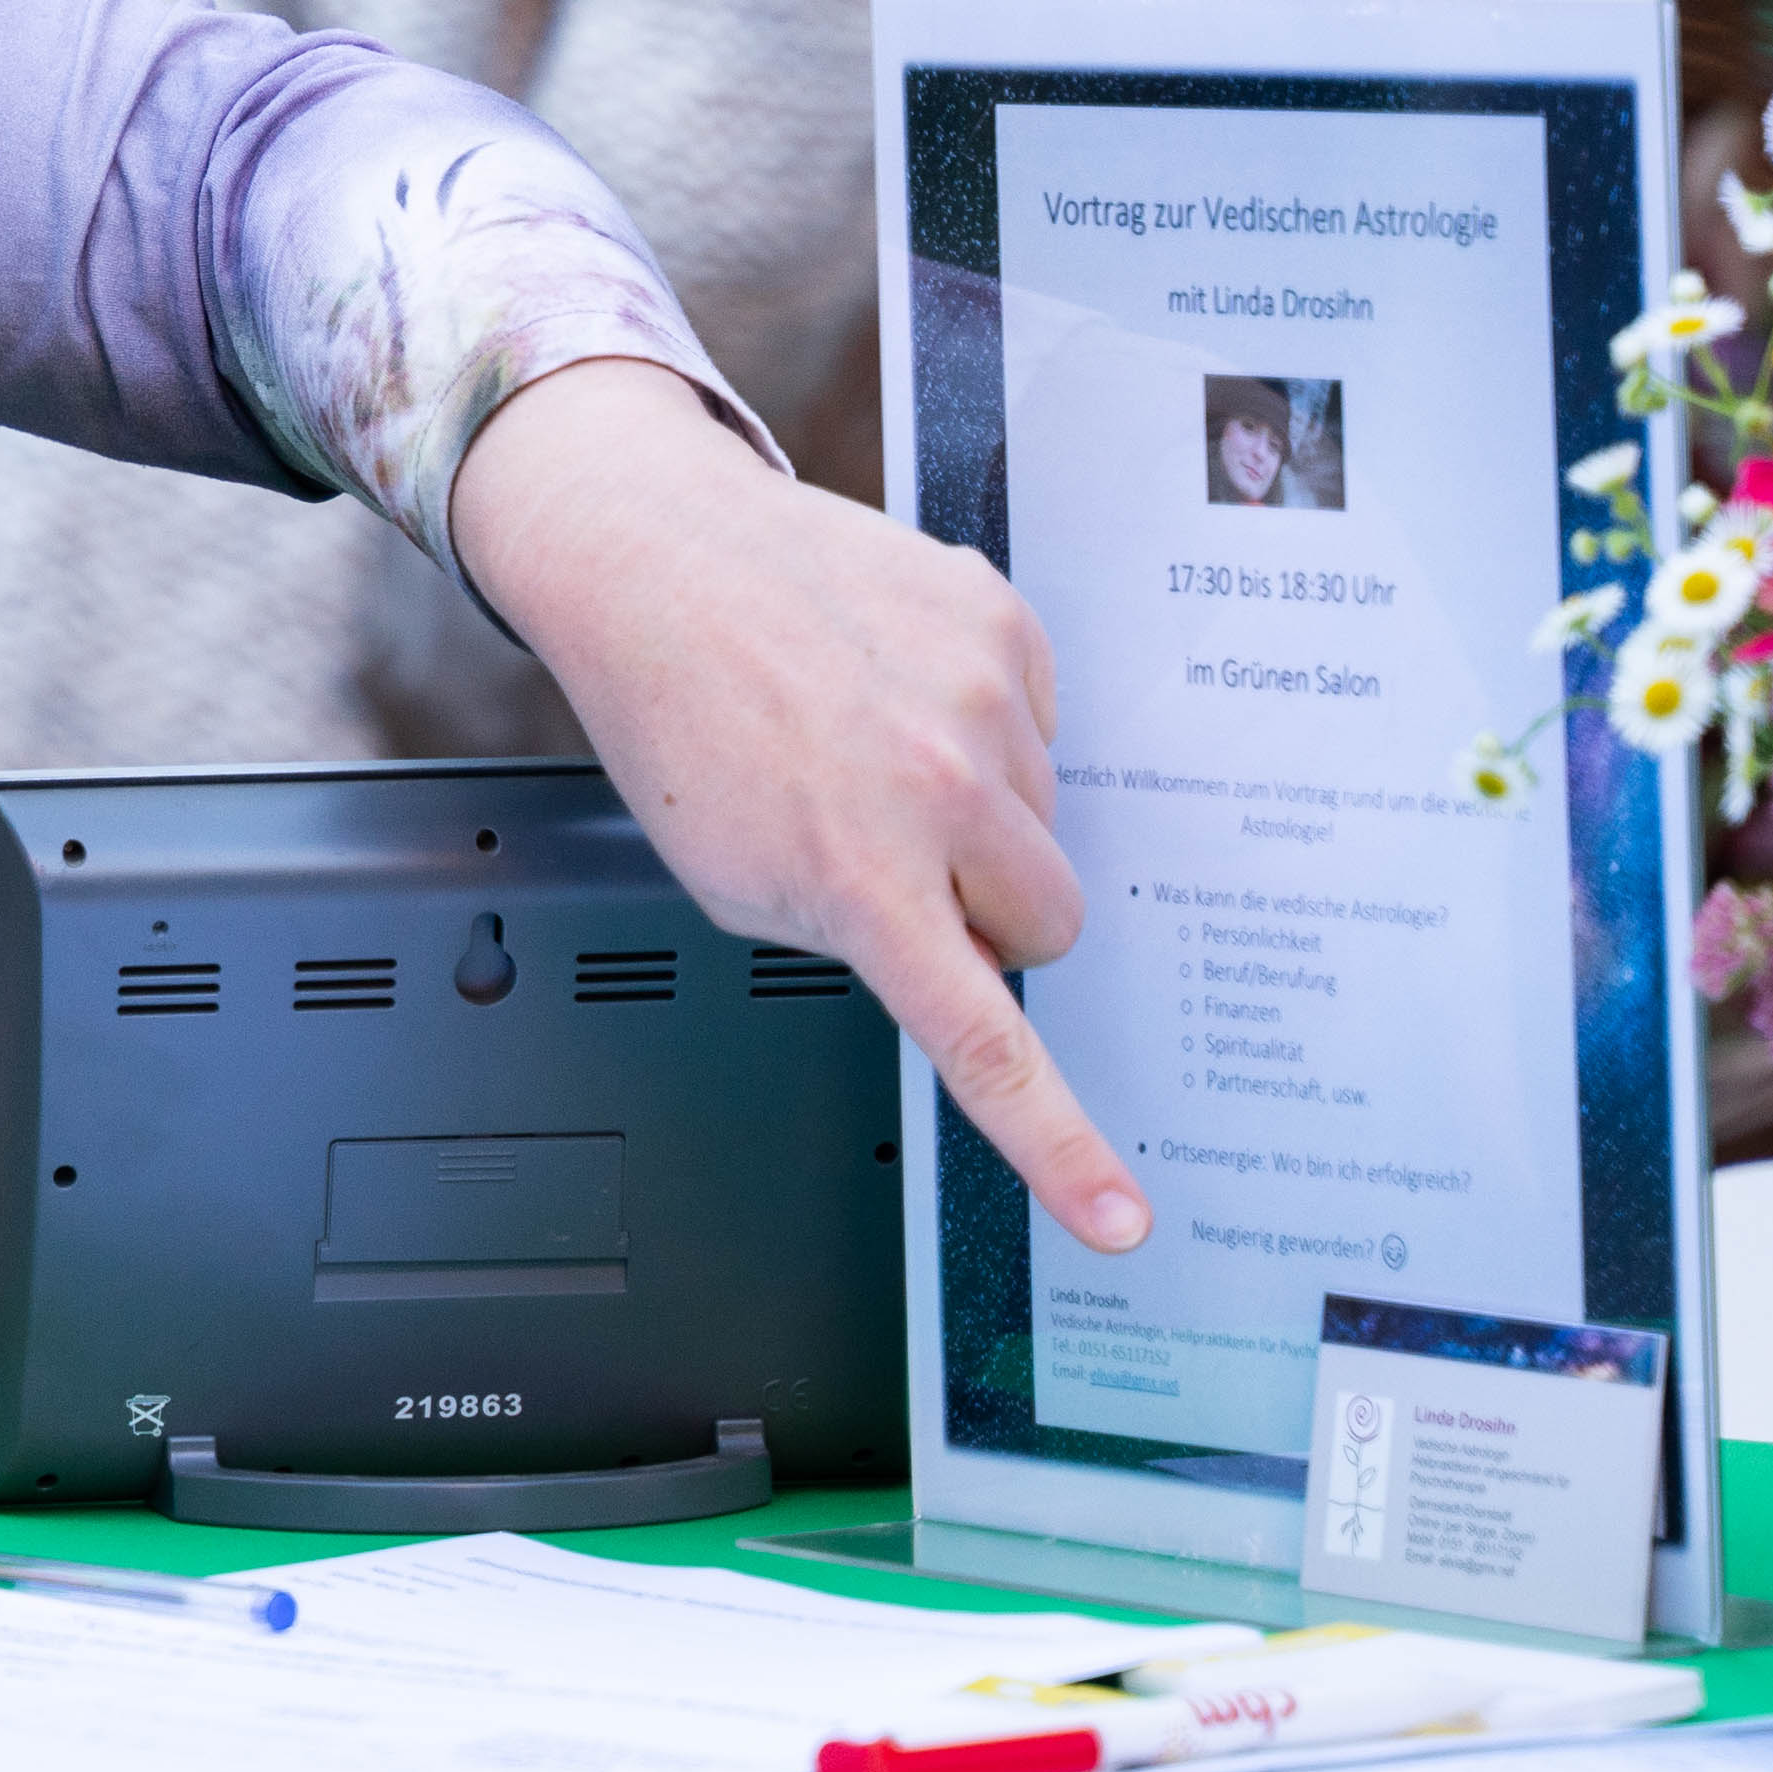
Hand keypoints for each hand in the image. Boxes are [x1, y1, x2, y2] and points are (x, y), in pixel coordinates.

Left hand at [446, 355, 1148, 1254]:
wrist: (652, 553)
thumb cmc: (678, 721)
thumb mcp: (738, 881)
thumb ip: (853, 936)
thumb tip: (952, 953)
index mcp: (860, 876)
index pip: (985, 1041)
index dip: (1060, 1144)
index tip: (1120, 1218)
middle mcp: (939, 787)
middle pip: (1048, 922)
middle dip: (993, 917)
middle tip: (908, 866)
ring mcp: (984, 697)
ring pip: (1046, 819)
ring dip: (983, 811)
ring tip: (874, 748)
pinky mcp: (1004, 620)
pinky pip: (1041, 718)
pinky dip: (984, 722)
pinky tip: (893, 686)